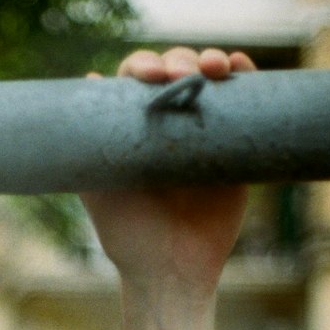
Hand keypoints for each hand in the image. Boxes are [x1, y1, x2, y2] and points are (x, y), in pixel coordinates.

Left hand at [81, 47, 256, 297]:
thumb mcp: (99, 191)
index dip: (142, 67)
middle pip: (174, 69)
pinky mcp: (235, 141)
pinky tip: (237, 68)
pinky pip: (242, 97)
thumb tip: (87, 83)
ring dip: (210, 58)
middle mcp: (167, 121)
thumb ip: (87, 149)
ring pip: (208, 76)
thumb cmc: (130, 237)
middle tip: (180, 75)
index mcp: (133, 127)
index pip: (136, 80)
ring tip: (214, 67)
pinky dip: (242, 73)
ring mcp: (202, 128)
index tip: (147, 77)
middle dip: (178, 60)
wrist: (172, 270)